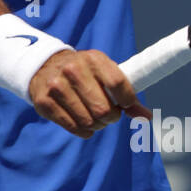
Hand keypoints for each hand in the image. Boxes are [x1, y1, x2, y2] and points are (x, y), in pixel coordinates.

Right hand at [28, 48, 151, 137]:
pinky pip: (74, 128)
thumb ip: (126, 93)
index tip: (125, 105)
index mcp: (93, 59)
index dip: (127, 100)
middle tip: (108, 114)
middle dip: (111, 117)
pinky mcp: (45, 102)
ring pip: (89, 121)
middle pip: (103, 109)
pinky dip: (84, 131)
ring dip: (97, 125)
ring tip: (94, 117)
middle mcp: (73, 70)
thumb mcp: (104, 73)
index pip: (118, 83)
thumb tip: (146, 116)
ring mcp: (57, 86)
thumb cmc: (83, 73)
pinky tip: (82, 122)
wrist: (44, 66)